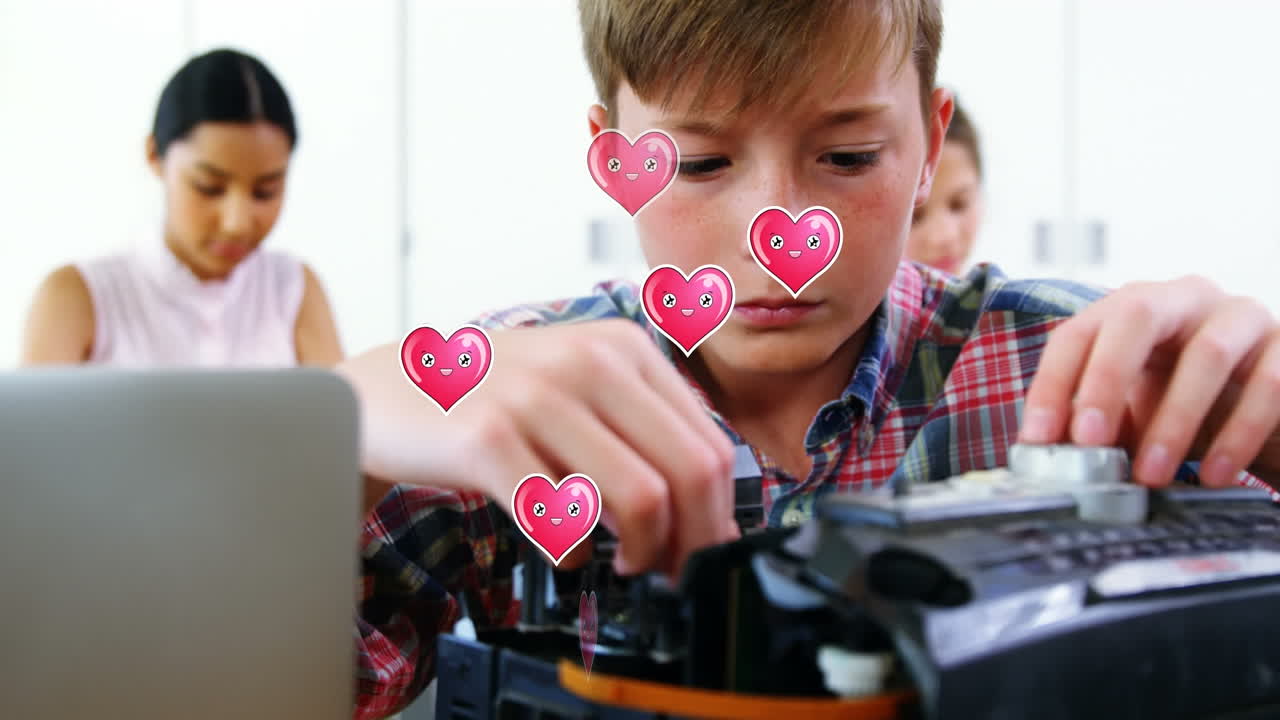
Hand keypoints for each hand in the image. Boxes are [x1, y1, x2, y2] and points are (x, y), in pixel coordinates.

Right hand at [337, 319, 738, 577]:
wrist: (387, 389)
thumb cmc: (492, 398)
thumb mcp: (579, 385)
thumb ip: (641, 426)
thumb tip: (708, 507)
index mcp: (623, 347)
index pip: (711, 442)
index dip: (719, 513)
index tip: (705, 549)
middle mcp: (588, 361)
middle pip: (690, 471)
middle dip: (695, 541)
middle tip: (676, 571)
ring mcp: (537, 397)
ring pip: (640, 498)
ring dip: (643, 551)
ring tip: (626, 563)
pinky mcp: (488, 440)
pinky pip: (563, 520)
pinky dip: (576, 553)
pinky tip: (565, 551)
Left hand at [1019, 275, 1279, 489]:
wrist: (1265, 408)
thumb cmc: (1186, 401)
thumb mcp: (1134, 409)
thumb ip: (1097, 425)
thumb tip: (1050, 459)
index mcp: (1133, 308)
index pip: (1078, 333)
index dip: (1053, 383)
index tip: (1039, 438)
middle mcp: (1185, 299)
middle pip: (1137, 317)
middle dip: (1106, 379)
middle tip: (1091, 441)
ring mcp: (1241, 316)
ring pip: (1207, 355)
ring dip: (1173, 422)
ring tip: (1151, 475)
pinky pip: (1269, 386)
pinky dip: (1237, 436)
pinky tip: (1215, 474)